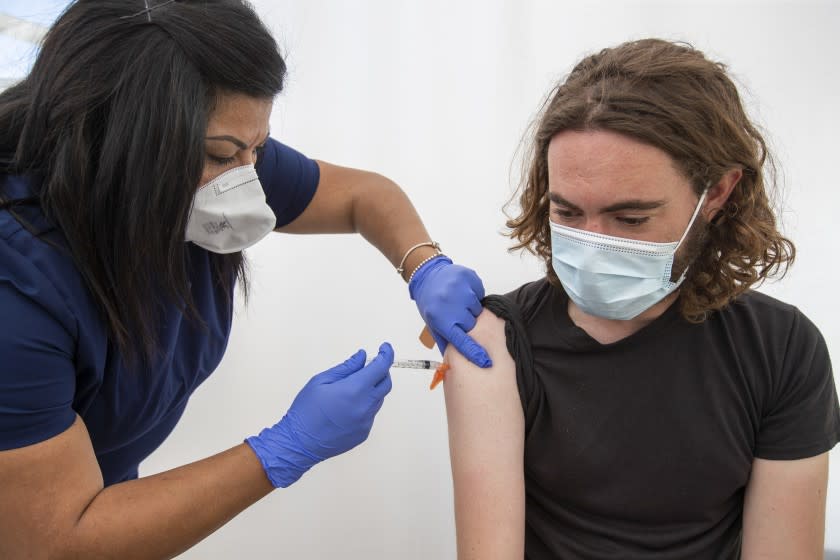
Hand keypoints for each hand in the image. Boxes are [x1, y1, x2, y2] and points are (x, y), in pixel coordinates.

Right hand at [246, 343, 393, 487]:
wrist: (299, 443)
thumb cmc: (305, 412)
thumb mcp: (321, 381)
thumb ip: (346, 367)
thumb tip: (362, 357)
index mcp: (354, 390)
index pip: (381, 367)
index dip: (386, 354)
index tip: (384, 348)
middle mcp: (365, 406)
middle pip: (386, 383)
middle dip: (381, 371)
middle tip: (369, 366)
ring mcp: (366, 421)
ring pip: (378, 399)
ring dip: (371, 389)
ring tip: (350, 389)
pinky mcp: (364, 432)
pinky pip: (371, 413)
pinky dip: (365, 405)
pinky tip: (347, 406)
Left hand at [409, 255, 491, 367]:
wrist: (428, 277)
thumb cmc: (431, 304)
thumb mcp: (433, 325)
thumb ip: (446, 342)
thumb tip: (454, 365)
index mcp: (440, 319)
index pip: (461, 340)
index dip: (474, 352)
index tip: (486, 361)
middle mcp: (449, 304)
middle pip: (473, 323)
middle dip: (468, 322)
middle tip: (458, 315)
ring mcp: (459, 288)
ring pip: (478, 308)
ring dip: (471, 307)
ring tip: (459, 302)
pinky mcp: (467, 276)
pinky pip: (480, 291)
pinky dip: (475, 293)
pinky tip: (463, 291)